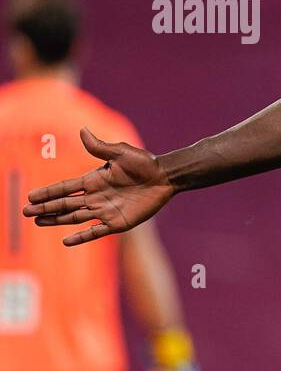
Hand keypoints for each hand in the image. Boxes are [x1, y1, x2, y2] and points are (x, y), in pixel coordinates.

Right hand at [23, 127, 174, 245]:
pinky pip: (96, 232)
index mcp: (93, 180)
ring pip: (75, 217)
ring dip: (57, 220)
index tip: (31, 196)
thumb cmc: (144, 163)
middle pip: (65, 204)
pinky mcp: (118, 223)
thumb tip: (82, 130)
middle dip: (46, 207)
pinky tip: (67, 241)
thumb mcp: (121, 152)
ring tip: (38, 222)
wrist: (165, 178)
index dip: (48, 192)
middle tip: (26, 212)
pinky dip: (82, 236)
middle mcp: (96, 196)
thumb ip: (99, 147)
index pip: (65, 188)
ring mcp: (106, 211)